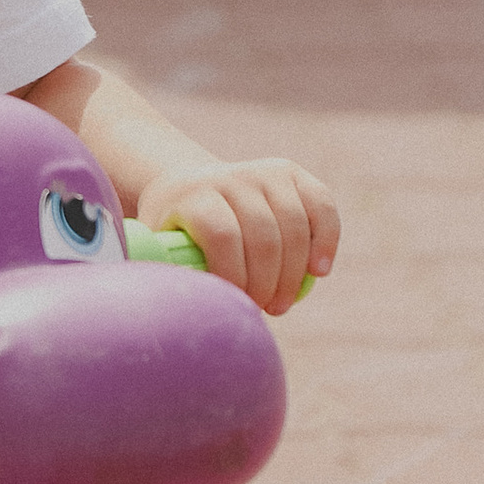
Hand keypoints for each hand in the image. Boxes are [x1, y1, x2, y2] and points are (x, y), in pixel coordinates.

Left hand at [136, 160, 337, 320]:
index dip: (233, 275)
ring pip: (295, 226)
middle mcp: (232, 176)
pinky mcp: (293, 173)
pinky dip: (327, 240)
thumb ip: (161, 271)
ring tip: (281, 304)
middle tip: (264, 310)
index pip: (222, 235)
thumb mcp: (156, 245)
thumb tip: (170, 312)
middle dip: (267, 283)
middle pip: (263, 236)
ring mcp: (265, 171)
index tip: (235, 303)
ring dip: (294, 274)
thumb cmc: (174, 231)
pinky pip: (322, 207)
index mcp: (194, 194)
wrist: (190, 185)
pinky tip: (319, 272)